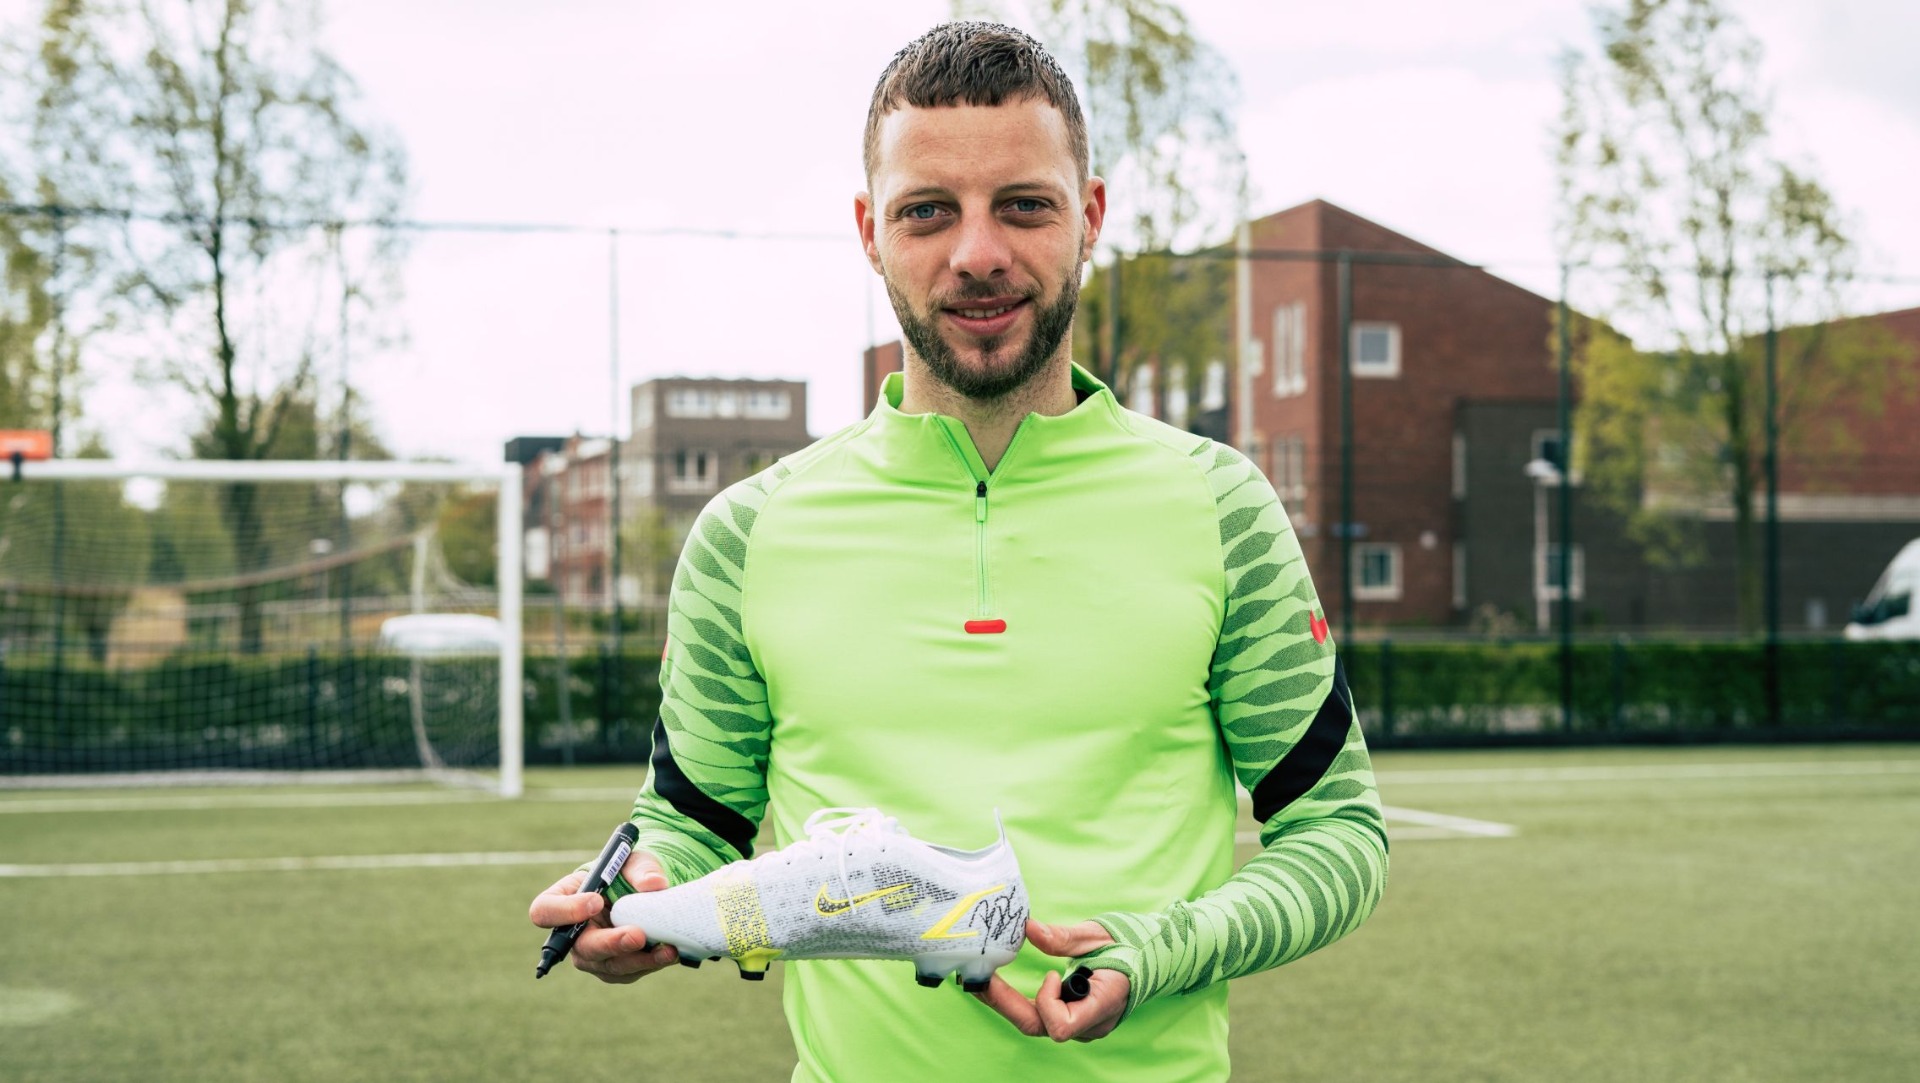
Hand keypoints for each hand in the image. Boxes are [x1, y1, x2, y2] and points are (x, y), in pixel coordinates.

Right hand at [527, 850, 678, 983]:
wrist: (644, 892)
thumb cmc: (627, 872)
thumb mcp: (633, 861)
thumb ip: (642, 869)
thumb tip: (655, 884)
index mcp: (562, 898)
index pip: (545, 911)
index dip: (565, 911)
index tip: (596, 901)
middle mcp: (572, 933)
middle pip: (581, 948)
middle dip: (611, 944)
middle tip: (637, 935)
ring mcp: (592, 955)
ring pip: (608, 966)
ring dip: (638, 960)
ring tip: (667, 950)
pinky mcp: (614, 968)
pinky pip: (629, 973)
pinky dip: (651, 964)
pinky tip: (670, 953)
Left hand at [973, 918, 1129, 1042]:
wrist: (1151, 959)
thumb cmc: (1129, 946)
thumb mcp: (1098, 936)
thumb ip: (1064, 937)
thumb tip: (1028, 928)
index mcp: (1104, 1003)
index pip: (1064, 1026)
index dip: (1048, 1003)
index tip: (1050, 973)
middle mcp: (1091, 1023)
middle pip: (1041, 1027)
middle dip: (1005, 1004)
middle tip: (976, 980)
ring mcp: (1082, 1024)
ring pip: (1038, 1023)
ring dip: (1008, 1002)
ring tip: (981, 979)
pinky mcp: (1073, 1018)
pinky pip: (1042, 1016)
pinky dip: (1019, 1000)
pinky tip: (999, 982)